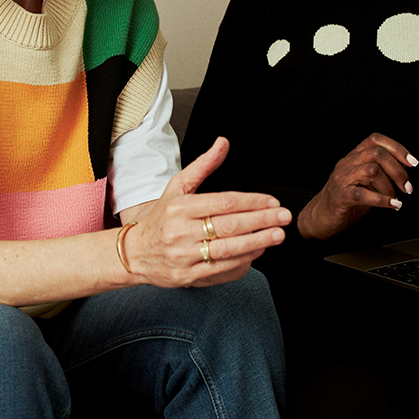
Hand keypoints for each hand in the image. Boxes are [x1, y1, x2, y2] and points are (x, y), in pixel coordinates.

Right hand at [122, 138, 291, 286]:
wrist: (135, 253)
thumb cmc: (161, 216)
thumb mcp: (178, 186)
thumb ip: (204, 165)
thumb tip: (223, 142)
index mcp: (180, 206)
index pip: (224, 202)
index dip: (252, 202)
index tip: (272, 202)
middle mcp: (181, 231)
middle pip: (229, 226)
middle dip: (261, 221)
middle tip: (284, 218)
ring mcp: (184, 256)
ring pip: (228, 250)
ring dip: (257, 242)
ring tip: (277, 235)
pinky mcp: (188, 276)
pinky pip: (221, 270)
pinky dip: (242, 262)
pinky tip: (257, 252)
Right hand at [297, 133, 417, 239]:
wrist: (321, 217)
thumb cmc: (346, 200)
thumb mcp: (366, 182)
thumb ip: (381, 174)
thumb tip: (405, 174)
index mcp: (354, 157)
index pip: (375, 140)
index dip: (397, 148)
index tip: (412, 162)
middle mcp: (347, 163)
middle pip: (377, 153)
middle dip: (398, 170)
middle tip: (407, 187)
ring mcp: (342, 178)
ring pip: (371, 170)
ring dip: (390, 186)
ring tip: (396, 198)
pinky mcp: (340, 196)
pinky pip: (363, 194)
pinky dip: (382, 199)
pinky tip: (393, 205)